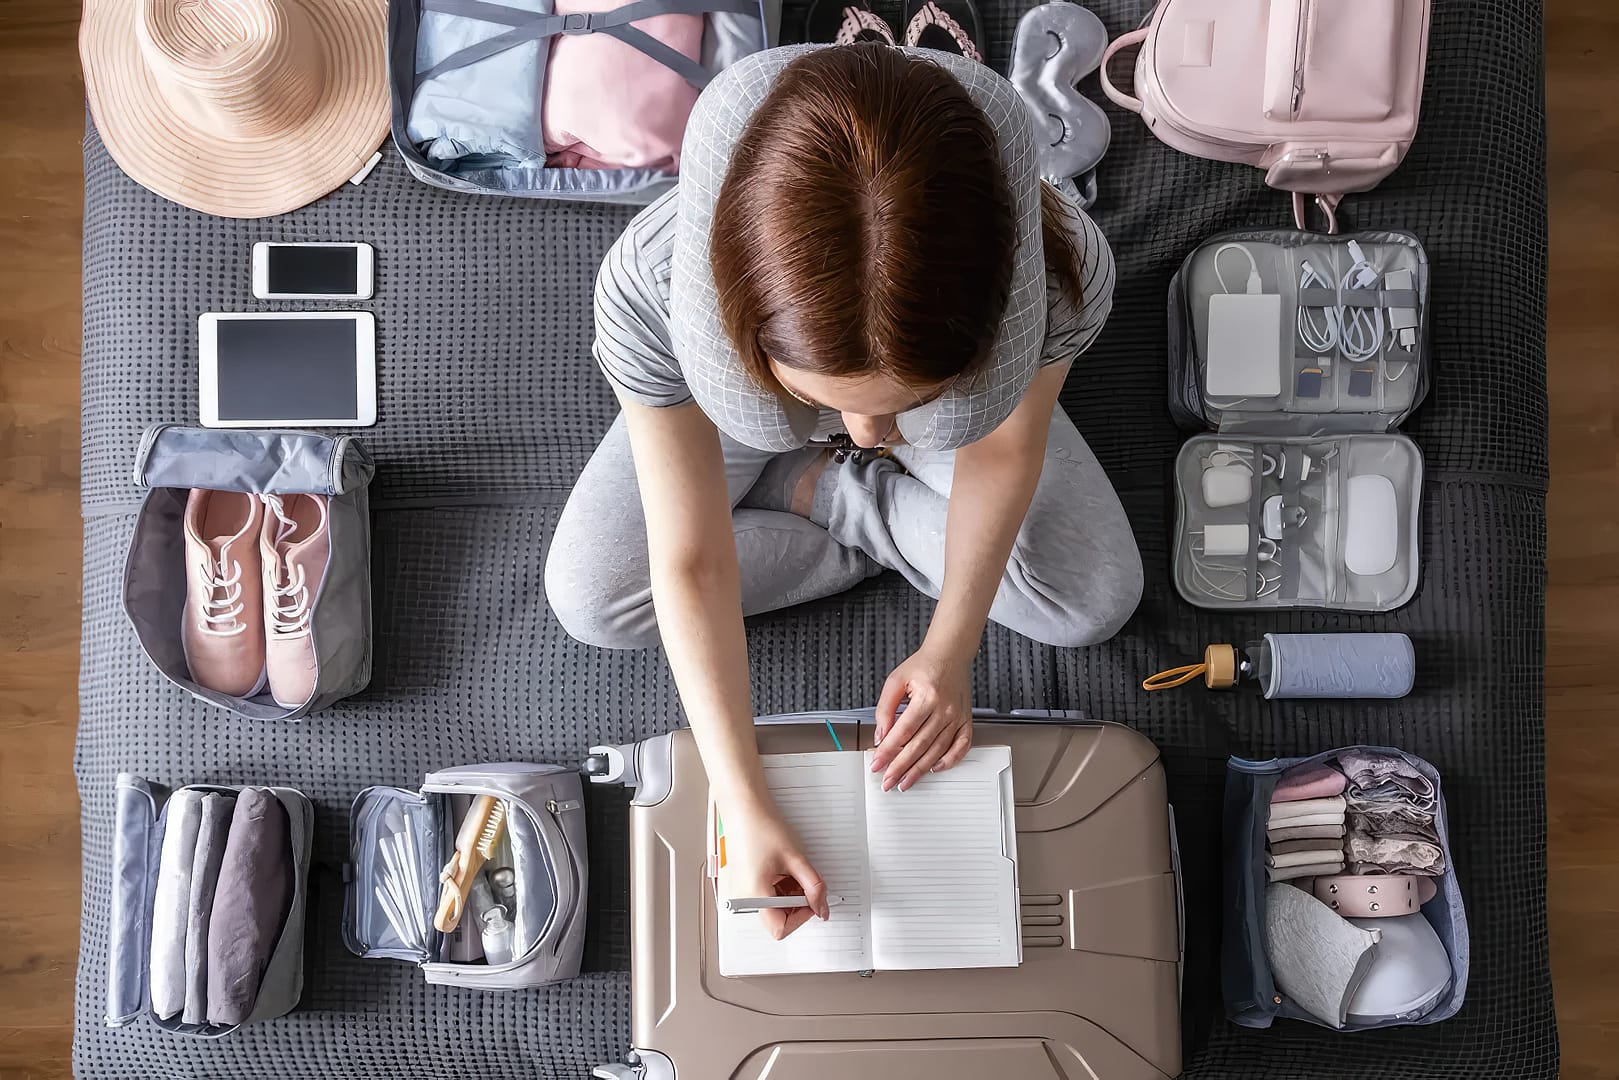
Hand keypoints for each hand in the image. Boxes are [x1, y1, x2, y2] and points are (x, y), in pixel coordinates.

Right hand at [723, 801, 828, 939]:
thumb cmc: (762, 827)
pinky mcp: (744, 884)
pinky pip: (766, 897)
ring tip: (791, 870)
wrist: (744, 809)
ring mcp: (742, 892)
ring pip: (773, 908)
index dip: (801, 917)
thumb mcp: (796, 858)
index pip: (781, 928)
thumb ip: (814, 886)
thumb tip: (822, 908)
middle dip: (796, 904)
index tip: (811, 899)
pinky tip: (782, 869)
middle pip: (776, 919)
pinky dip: (780, 888)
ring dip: (789, 895)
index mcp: (754, 894)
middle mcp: (743, 898)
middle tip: (804, 881)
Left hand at [872, 647, 973, 791]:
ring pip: (937, 750)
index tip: (877, 764)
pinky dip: (950, 760)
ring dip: (920, 770)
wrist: (950, 654)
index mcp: (926, 697)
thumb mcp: (895, 681)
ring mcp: (957, 716)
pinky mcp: (965, 720)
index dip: (888, 751)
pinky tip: (936, 768)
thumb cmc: (923, 665)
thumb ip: (885, 708)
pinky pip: (962, 745)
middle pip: (919, 746)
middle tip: (888, 781)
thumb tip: (881, 735)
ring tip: (906, 782)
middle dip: (900, 767)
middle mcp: (944, 709)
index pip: (902, 732)